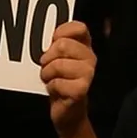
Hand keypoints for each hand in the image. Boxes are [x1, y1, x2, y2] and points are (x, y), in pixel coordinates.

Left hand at [39, 21, 96, 135]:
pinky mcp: (82, 90)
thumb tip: (54, 34)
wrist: (68, 110)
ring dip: (47, 73)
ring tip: (51, 79)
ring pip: (58, 64)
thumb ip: (57, 42)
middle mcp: (90, 59)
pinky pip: (57, 82)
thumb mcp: (57, 57)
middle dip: (48, 57)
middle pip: (63, 45)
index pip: (79, 27)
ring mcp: (88, 75)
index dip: (62, 32)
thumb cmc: (60, 80)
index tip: (54, 41)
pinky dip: (51, 87)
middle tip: (49, 66)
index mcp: (84, 47)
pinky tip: (57, 90)